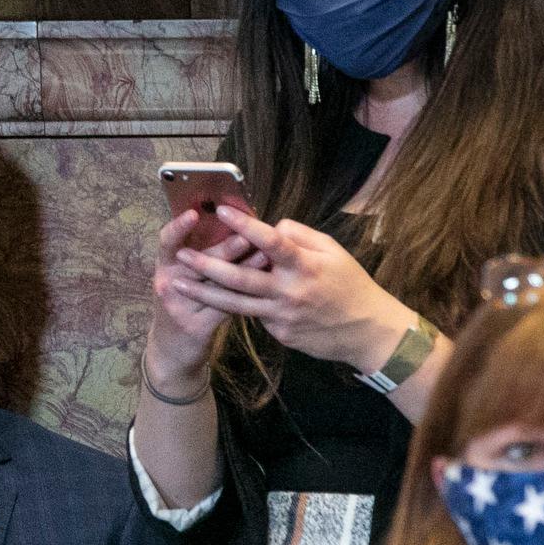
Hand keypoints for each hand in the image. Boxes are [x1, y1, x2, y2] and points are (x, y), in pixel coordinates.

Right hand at [147, 209, 253, 383]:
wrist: (171, 351)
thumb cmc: (182, 305)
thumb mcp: (180, 278)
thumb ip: (200, 255)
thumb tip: (231, 224)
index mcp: (164, 267)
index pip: (167, 242)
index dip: (178, 228)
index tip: (193, 213)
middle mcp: (167, 285)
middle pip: (197, 262)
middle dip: (224, 248)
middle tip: (248, 234)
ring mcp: (180, 307)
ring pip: (214, 284)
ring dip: (241, 268)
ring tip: (265, 255)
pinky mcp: (196, 327)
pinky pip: (224, 307)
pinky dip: (245, 293)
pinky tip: (263, 284)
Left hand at [168, 206, 411, 372]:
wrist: (366, 332)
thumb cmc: (350, 284)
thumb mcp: (334, 252)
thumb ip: (300, 236)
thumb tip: (271, 227)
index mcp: (305, 266)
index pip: (271, 241)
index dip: (245, 225)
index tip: (222, 210)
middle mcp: (289, 292)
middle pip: (240, 278)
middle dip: (207, 266)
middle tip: (181, 254)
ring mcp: (281, 316)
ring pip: (235, 305)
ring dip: (203, 294)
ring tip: (177, 283)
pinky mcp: (278, 334)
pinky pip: (254, 316)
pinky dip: (239, 305)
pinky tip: (219, 299)